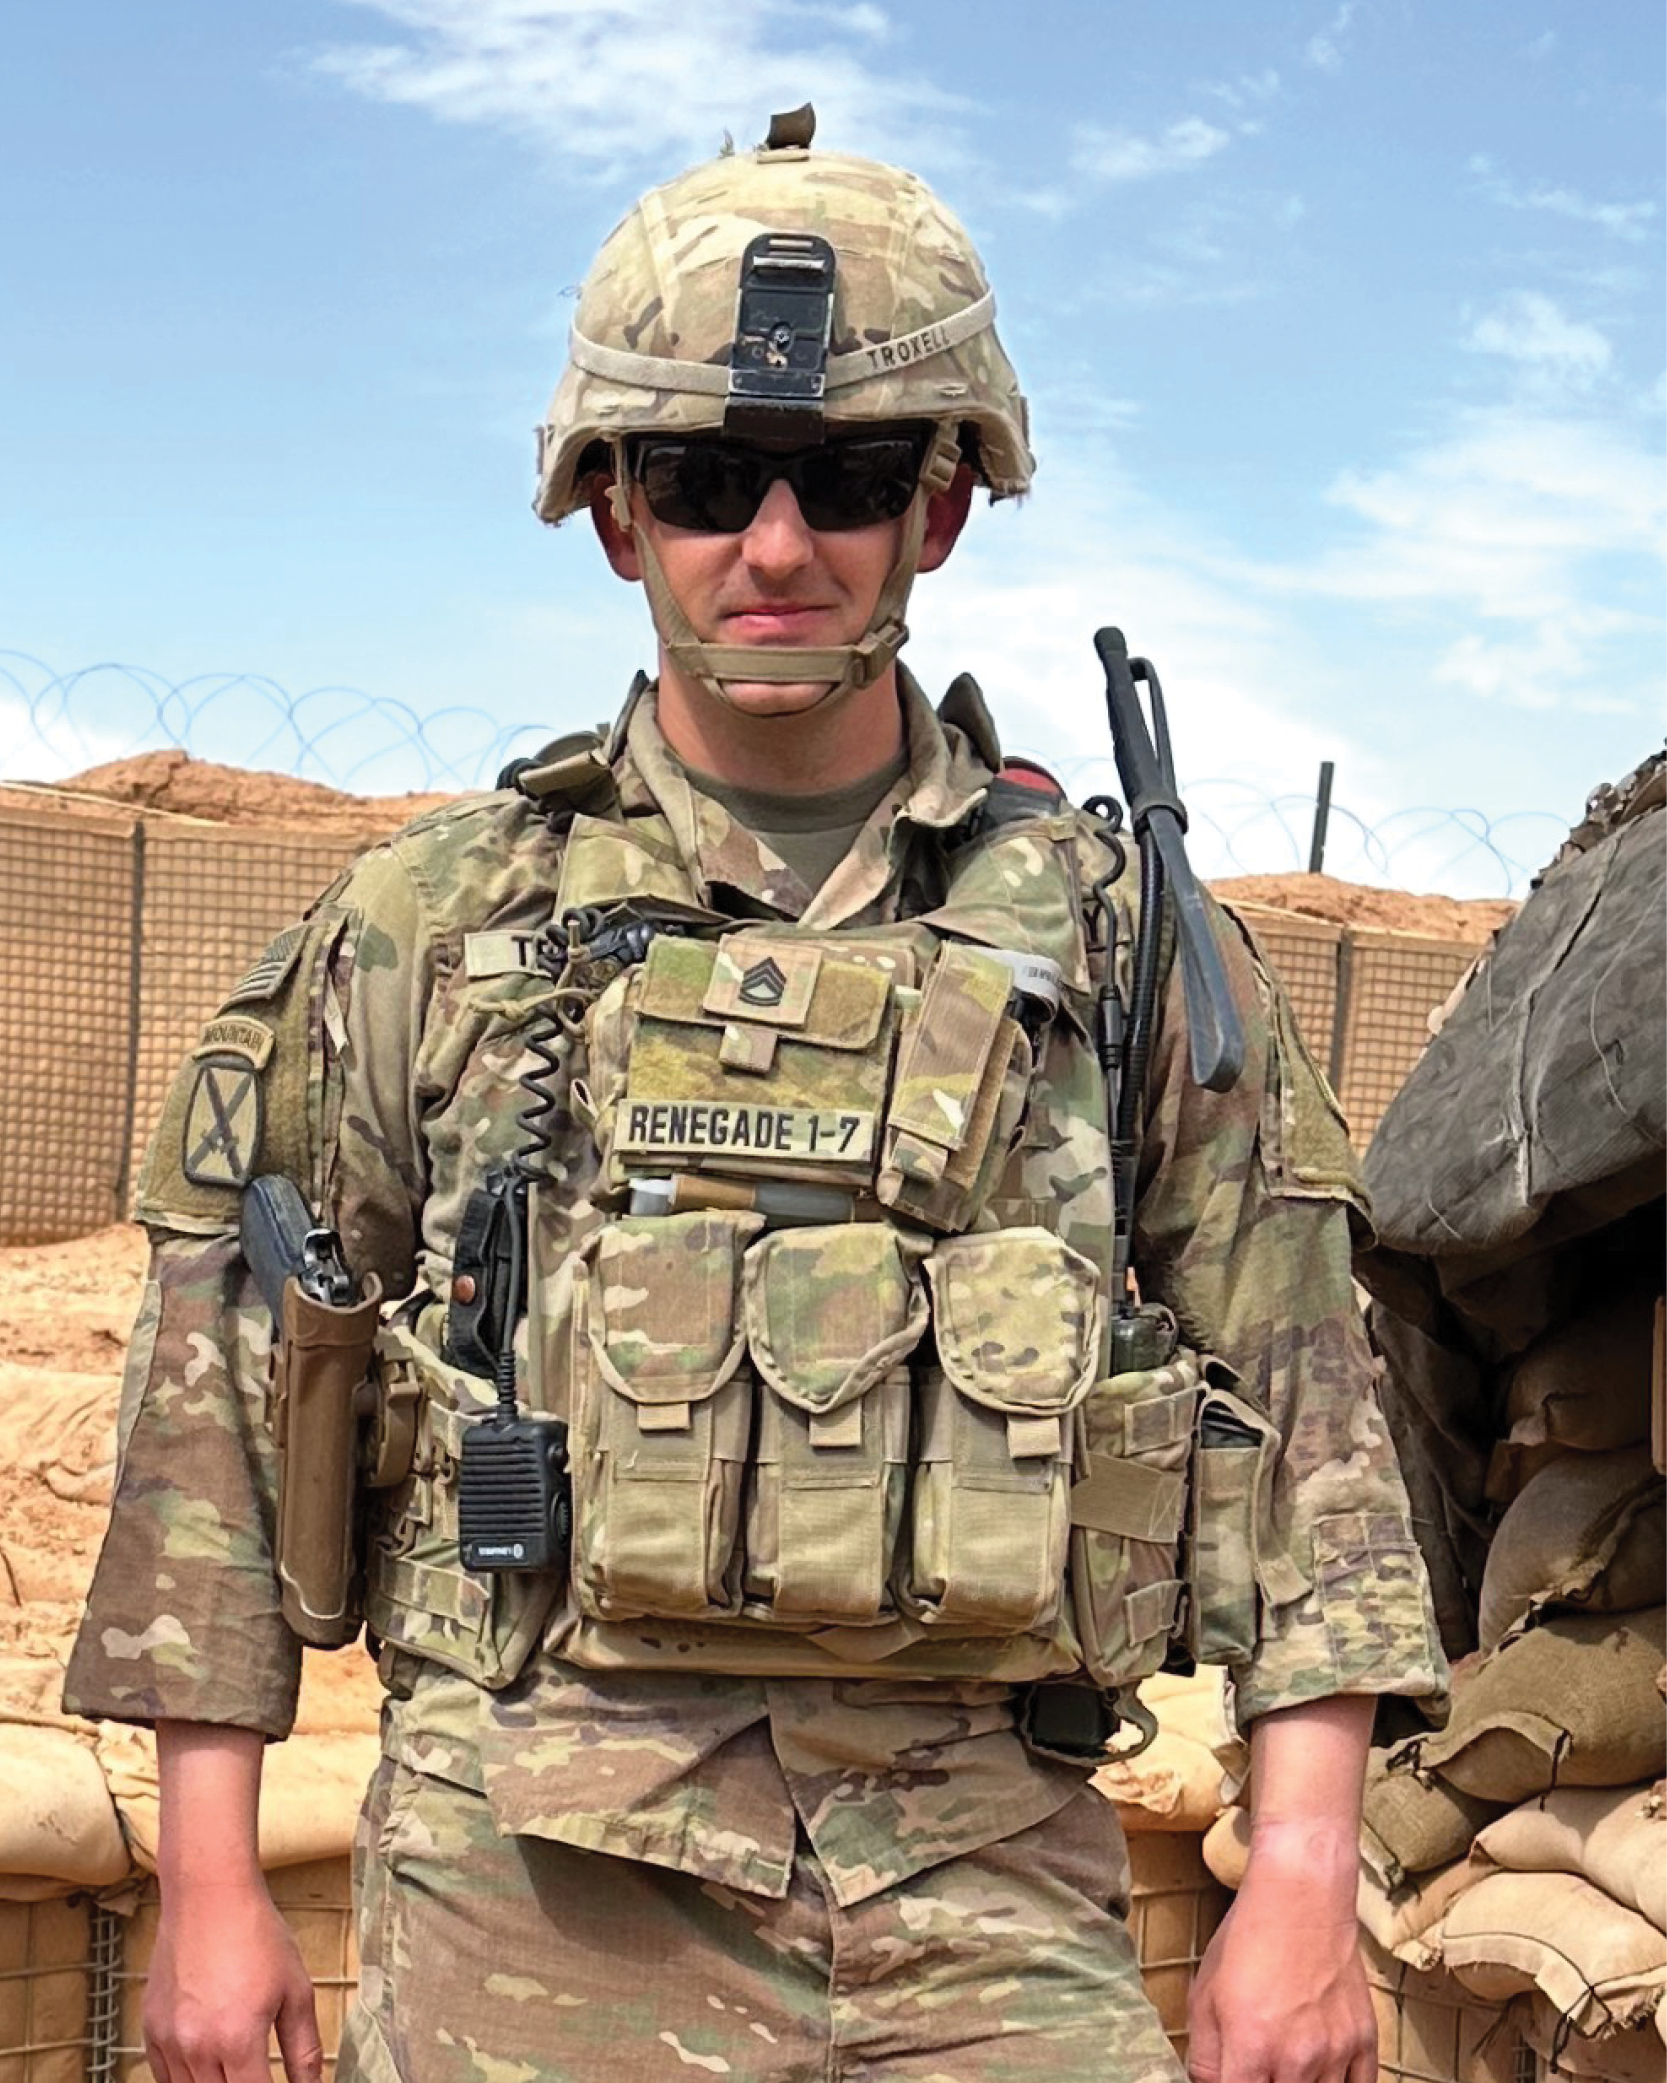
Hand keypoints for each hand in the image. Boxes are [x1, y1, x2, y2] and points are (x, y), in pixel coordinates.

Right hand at [143, 1875, 322, 2082]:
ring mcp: (169, 2041)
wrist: (209, 1896)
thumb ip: (304, 2047)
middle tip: (256, 2073)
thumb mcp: (295, 1989)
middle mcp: (197, 2048)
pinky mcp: (150, 2030)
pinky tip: (206, 2071)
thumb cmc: (256, 1935)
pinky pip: (163, 2078)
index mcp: (238, 2040)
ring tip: (235, 2070)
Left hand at [1186, 1851, 1375, 2082]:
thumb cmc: (1248, 1938)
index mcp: (1250, 2048)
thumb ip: (1204, 2055)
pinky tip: (1322, 2075)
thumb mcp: (1205, 1993)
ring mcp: (1335, 2052)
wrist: (1301, 1896)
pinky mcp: (1364, 2041)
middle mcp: (1295, 2059)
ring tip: (1287, 2066)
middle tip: (1261, 2068)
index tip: (1236, 2076)